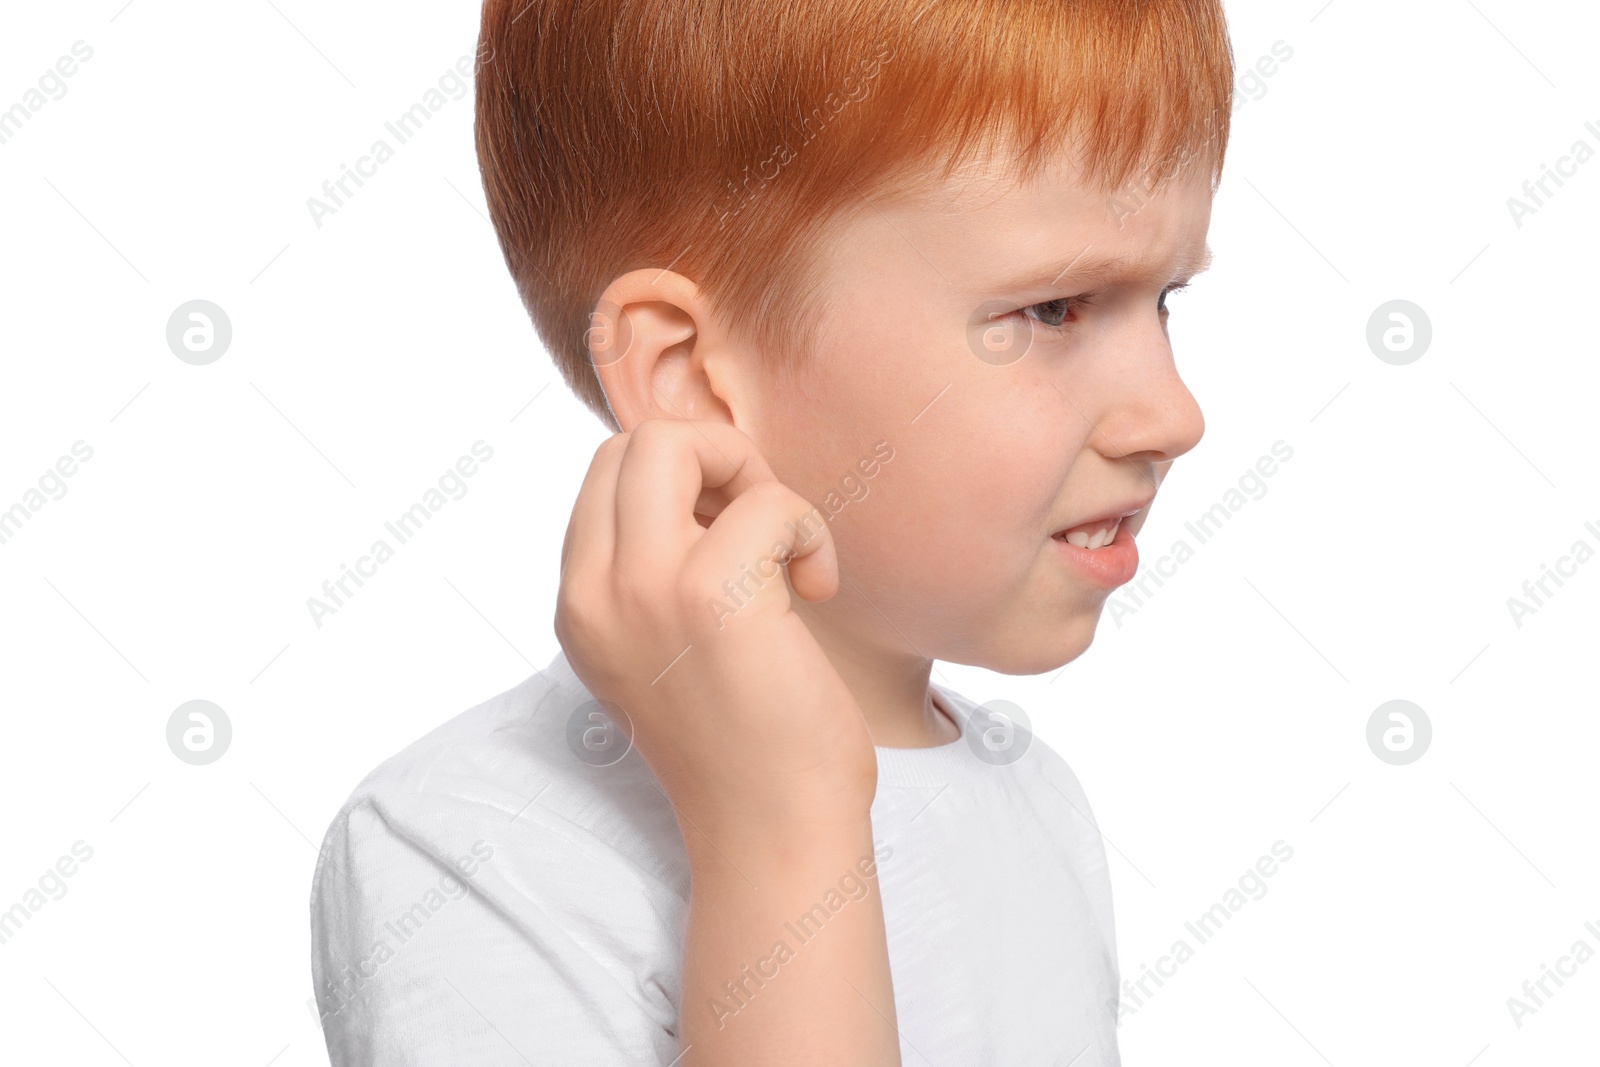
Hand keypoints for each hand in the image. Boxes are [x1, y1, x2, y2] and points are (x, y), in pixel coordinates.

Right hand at [554, 418, 876, 846]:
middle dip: (711, 460)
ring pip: (673, 442)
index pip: (605, 473)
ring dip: (754, 482)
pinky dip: (808, 528)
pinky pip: (766, 502)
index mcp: (578, 605)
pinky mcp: (710, 599)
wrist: (773, 832)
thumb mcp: (660, 652)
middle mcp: (592, 594)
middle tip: (761, 532)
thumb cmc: (744, 742)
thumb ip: (650, 575)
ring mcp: (642, 592)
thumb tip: (701, 482)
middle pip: (631, 442)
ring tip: (786, 555)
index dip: (683, 483)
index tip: (732, 544)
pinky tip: (818, 586)